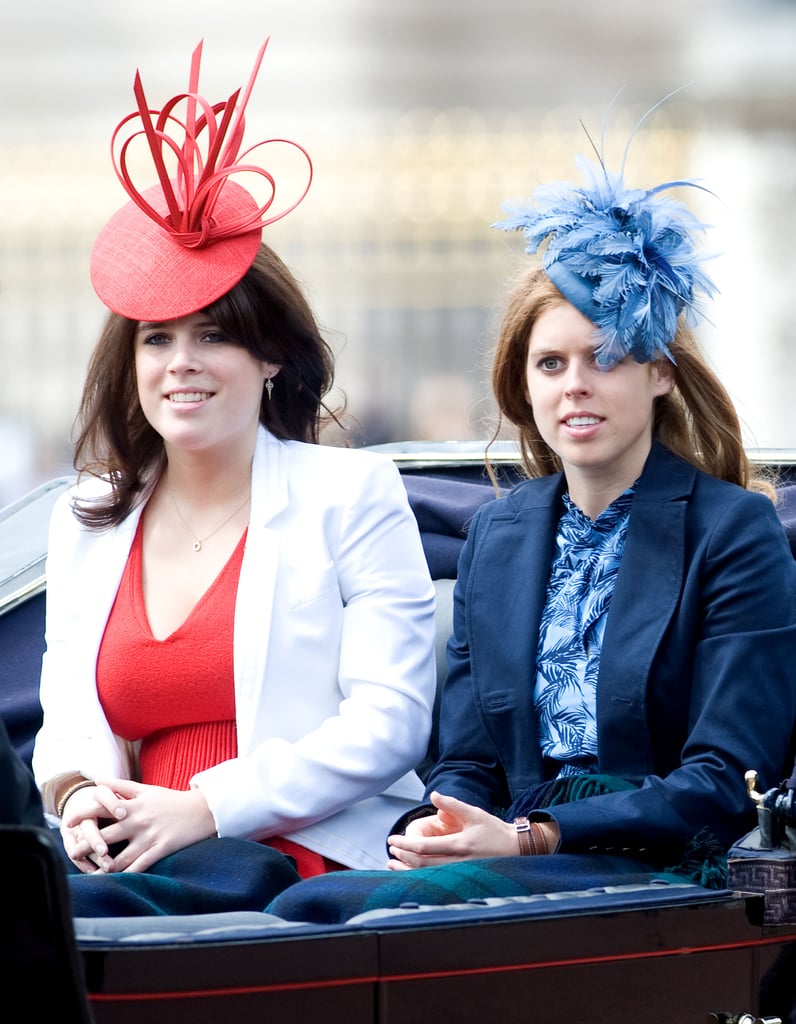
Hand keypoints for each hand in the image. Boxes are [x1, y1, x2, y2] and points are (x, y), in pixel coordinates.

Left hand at [61, 779, 215, 873]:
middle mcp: (138, 821)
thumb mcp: (147, 789)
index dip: (82, 814)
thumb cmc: (171, 799)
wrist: (201, 810)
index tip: (68, 823)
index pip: (101, 807)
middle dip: (86, 845)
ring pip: (120, 857)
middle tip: (71, 853)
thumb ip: (121, 786)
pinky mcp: (160, 850)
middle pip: (105, 836)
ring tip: (89, 874)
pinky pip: (139, 867)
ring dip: (103, 867)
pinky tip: (115, 882)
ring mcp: (148, 837)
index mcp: (133, 805)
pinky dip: (126, 876)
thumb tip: (99, 780)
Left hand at [386, 791, 517, 869]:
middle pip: (422, 864)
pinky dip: (420, 877)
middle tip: (391, 850)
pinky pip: (436, 881)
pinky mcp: (463, 879)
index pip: (425, 848)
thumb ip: (453, 805)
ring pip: (428, 876)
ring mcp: (461, 874)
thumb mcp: (475, 813)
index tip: (392, 841)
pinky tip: (411, 873)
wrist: (516, 850)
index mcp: (460, 845)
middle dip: (403, 857)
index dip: (405, 845)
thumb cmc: (495, 831)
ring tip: (393, 864)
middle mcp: (459, 862)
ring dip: (408, 870)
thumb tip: (434, 795)